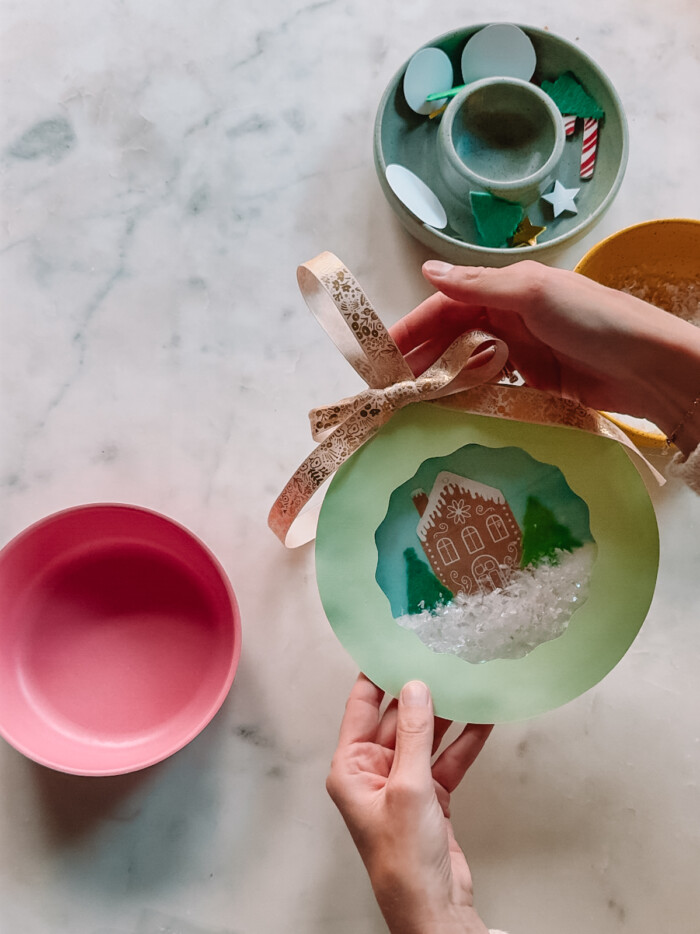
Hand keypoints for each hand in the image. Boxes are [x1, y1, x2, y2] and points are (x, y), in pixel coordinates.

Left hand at [326, 674, 492, 933]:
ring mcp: (403, 784)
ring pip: (425, 737)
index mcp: (351, 768)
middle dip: (418, 692)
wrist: (434, 909)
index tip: (391, 646)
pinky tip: (482, 718)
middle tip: (437, 658)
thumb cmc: (404, 860)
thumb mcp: (409, 787)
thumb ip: (414, 734)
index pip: (359, 708)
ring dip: (446, 714)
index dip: (375, 676)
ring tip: (464, 681)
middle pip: (395, 719)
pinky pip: (446, 758)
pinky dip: (464, 741)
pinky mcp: (430, 797)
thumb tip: (415, 687)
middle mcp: (373, 772)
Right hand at [390, 261, 699, 455]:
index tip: (383, 357)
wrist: (651, 366)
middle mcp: (511, 316)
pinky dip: (470, 395)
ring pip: (469, 363)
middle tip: (391, 389)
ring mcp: (524, 351)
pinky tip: (452, 410)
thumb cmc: (596, 320)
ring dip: (441, 380)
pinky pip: (492, 387)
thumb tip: (427, 270)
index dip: (412, 329)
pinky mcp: (537, 382)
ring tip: (412, 404)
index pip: (445, 307)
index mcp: (507, 289)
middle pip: (452, 337)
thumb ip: (479, 286)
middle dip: (420, 359)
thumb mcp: (534, 293)